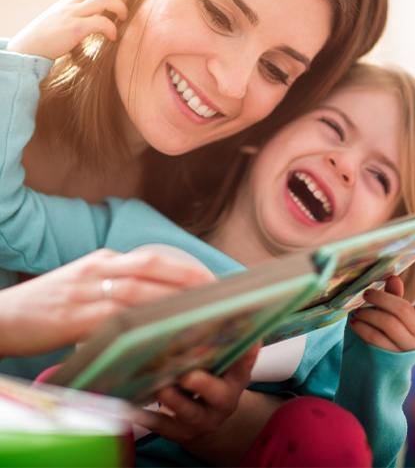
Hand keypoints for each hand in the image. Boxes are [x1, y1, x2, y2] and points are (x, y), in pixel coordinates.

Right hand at [0, 247, 214, 355]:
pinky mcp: (71, 319)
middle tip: (215, 292)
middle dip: (187, 277)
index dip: (184, 267)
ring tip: (197, 314)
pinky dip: (137, 326)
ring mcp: (84, 293)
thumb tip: (154, 297)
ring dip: (169, 302)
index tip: (210, 279)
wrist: (0, 316)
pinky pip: (111, 321)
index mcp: (104, 260)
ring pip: (135, 291)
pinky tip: (157, 335)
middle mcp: (98, 270)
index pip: (153, 258)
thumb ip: (117, 284)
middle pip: (151, 267)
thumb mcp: (85, 283)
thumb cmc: (47, 304)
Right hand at [7, 0, 127, 58]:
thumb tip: (97, 14)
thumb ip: (77, 12)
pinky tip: (113, 37)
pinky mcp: (74, 29)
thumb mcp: (62, 17)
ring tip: (122, 19)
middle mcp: (72, 2)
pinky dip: (111, 28)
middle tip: (125, 10)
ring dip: (120, 7)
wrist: (30, 47)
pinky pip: (100, 22)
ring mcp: (73, 14)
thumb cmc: (49, 36)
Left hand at [136, 344, 260, 445]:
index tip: (249, 341)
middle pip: (218, 394)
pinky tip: (135, 409)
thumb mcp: (225, 364)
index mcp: (237, 379)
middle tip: (188, 374)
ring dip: (174, 400)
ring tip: (160, 387)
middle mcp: (224, 401)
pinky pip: (165, 427)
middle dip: (203, 384)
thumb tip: (227, 309)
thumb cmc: (214, 379)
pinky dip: (149, 419)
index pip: (245, 365)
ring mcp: (203, 419)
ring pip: (190, 412)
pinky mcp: (182, 433)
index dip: (248, 355)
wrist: (209, 419)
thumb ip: (224, 342)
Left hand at [349, 275, 414, 351]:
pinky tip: (355, 323)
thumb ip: (393, 296)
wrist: (381, 365)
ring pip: (389, 324)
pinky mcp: (392, 358)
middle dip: (382, 298)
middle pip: (403, 310)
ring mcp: (407, 348)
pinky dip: (363, 328)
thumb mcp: (391, 313)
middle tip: (366, 293)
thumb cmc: (387, 331)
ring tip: (358, 311)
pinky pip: (376, 338)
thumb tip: (393, 278)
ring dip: (370, 314)